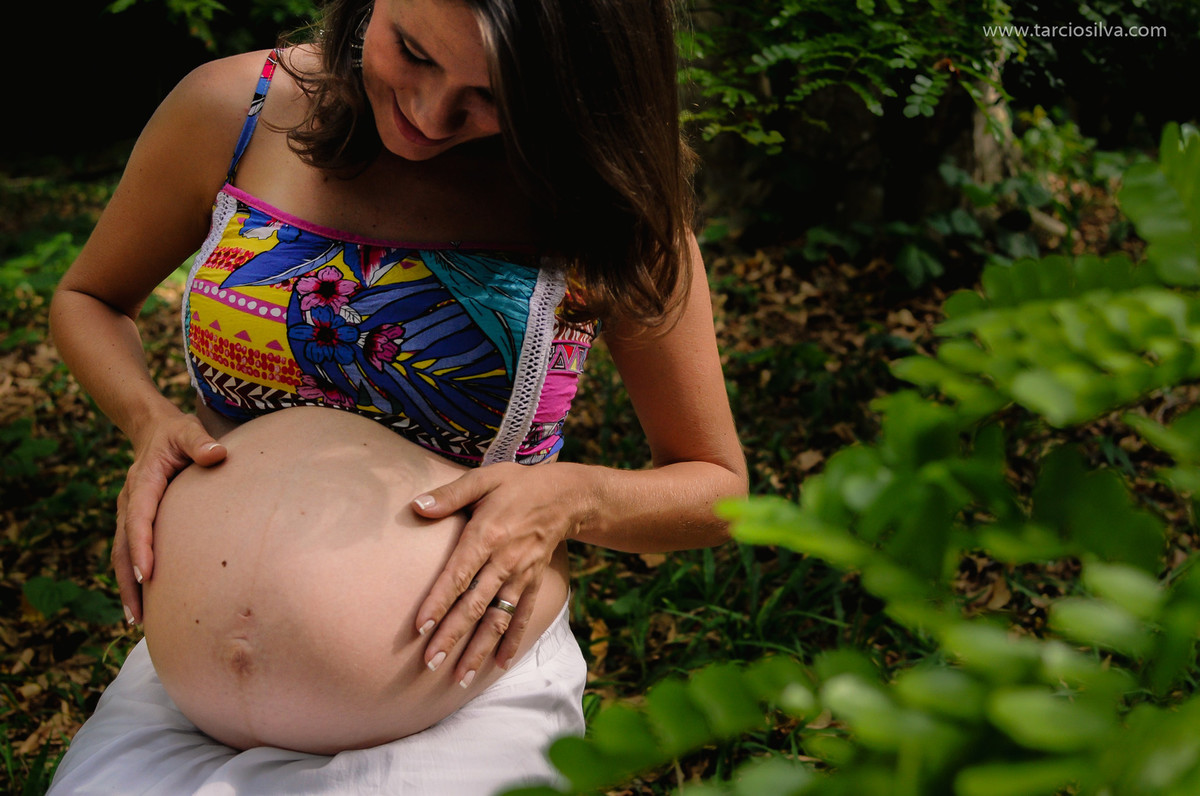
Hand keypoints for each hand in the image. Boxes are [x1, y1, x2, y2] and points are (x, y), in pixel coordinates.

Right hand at [114, 412, 225, 623]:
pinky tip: (144, 604)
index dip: (142, 546)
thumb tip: (217, 454)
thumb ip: (200, 442)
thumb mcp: (188, 431)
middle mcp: (129, 501)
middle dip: (129, 582)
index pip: (138, 518)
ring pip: (122, 555)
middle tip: (138, 616)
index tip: (147, 574)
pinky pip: (130, 552)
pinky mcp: (135, 521)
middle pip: (124, 547)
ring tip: (137, 623)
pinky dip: (133, 578)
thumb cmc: (176, 433)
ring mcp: (128, 513)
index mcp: (141, 483)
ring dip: (128, 588)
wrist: (154, 430)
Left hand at [411, 461, 581, 686]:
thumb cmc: (518, 485)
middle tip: (430, 663)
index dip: (439, 602)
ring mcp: (521, 576)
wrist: (566, 496)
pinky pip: (521, 617)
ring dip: (478, 649)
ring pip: (497, 619)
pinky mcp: (533, 583)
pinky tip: (498, 665)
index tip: (421, 627)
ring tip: (460, 678)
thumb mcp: (484, 479)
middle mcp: (504, 561)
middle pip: (474, 605)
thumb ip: (449, 495)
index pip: (458, 575)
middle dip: (452, 636)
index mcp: (487, 535)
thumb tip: (416, 507)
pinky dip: (511, 642)